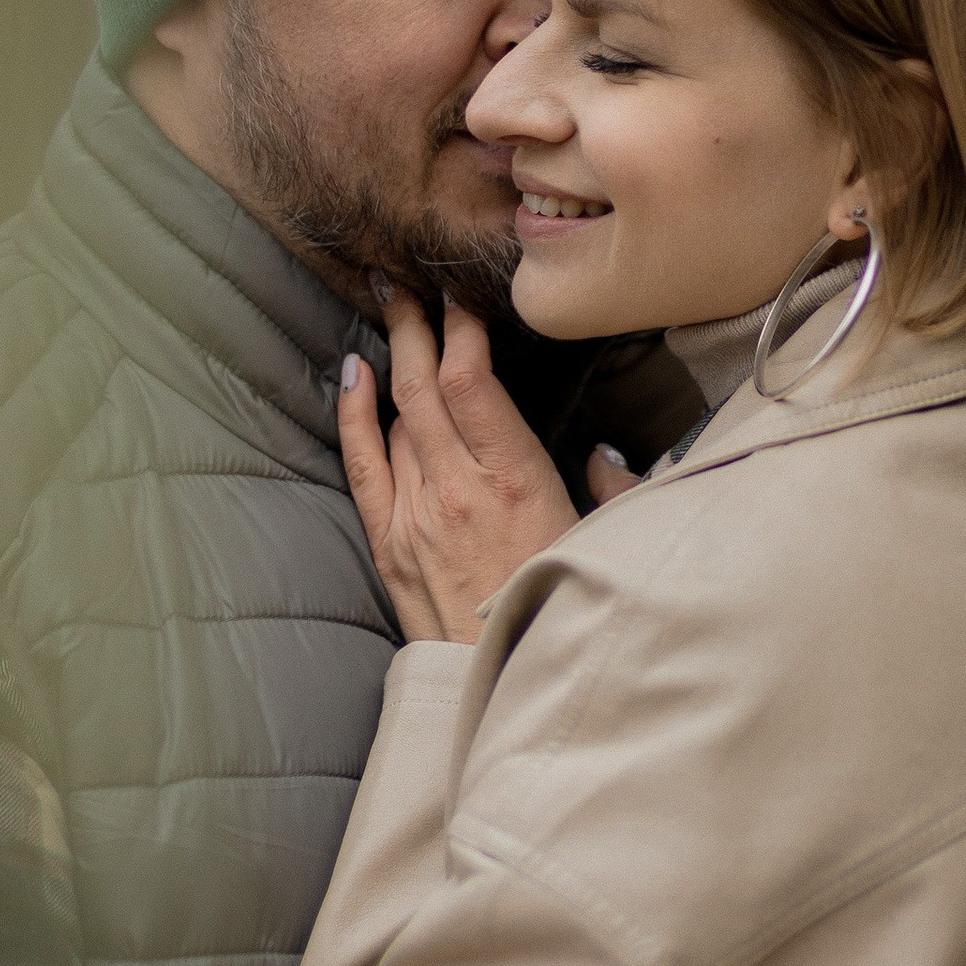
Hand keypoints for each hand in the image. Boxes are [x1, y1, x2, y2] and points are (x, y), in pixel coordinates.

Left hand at [337, 292, 631, 641]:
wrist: (499, 687)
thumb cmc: (560, 615)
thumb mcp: (605, 545)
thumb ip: (613, 491)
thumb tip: (605, 454)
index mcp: (517, 482)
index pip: (472, 382)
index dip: (462, 329)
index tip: (463, 296)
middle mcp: (457, 491)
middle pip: (424, 385)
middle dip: (416, 322)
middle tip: (410, 279)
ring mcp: (415, 515)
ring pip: (395, 416)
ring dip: (394, 358)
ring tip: (391, 310)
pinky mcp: (388, 543)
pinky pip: (361, 462)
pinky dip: (354, 413)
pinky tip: (352, 373)